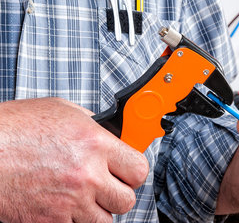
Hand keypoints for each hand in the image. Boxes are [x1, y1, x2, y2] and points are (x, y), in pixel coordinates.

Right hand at [0, 97, 148, 222]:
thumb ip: (93, 124)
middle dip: (119, 193)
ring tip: (85, 197)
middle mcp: (86, 175)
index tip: (128, 170)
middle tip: (107, 185)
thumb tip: (110, 133)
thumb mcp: (63, 111)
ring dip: (98, 211)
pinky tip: (63, 204)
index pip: (139, 169)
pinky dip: (73, 221)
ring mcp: (68, 202)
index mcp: (95, 144)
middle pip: (126, 200)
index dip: (134, 171)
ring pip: (104, 221)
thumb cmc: (16, 127)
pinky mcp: (49, 221)